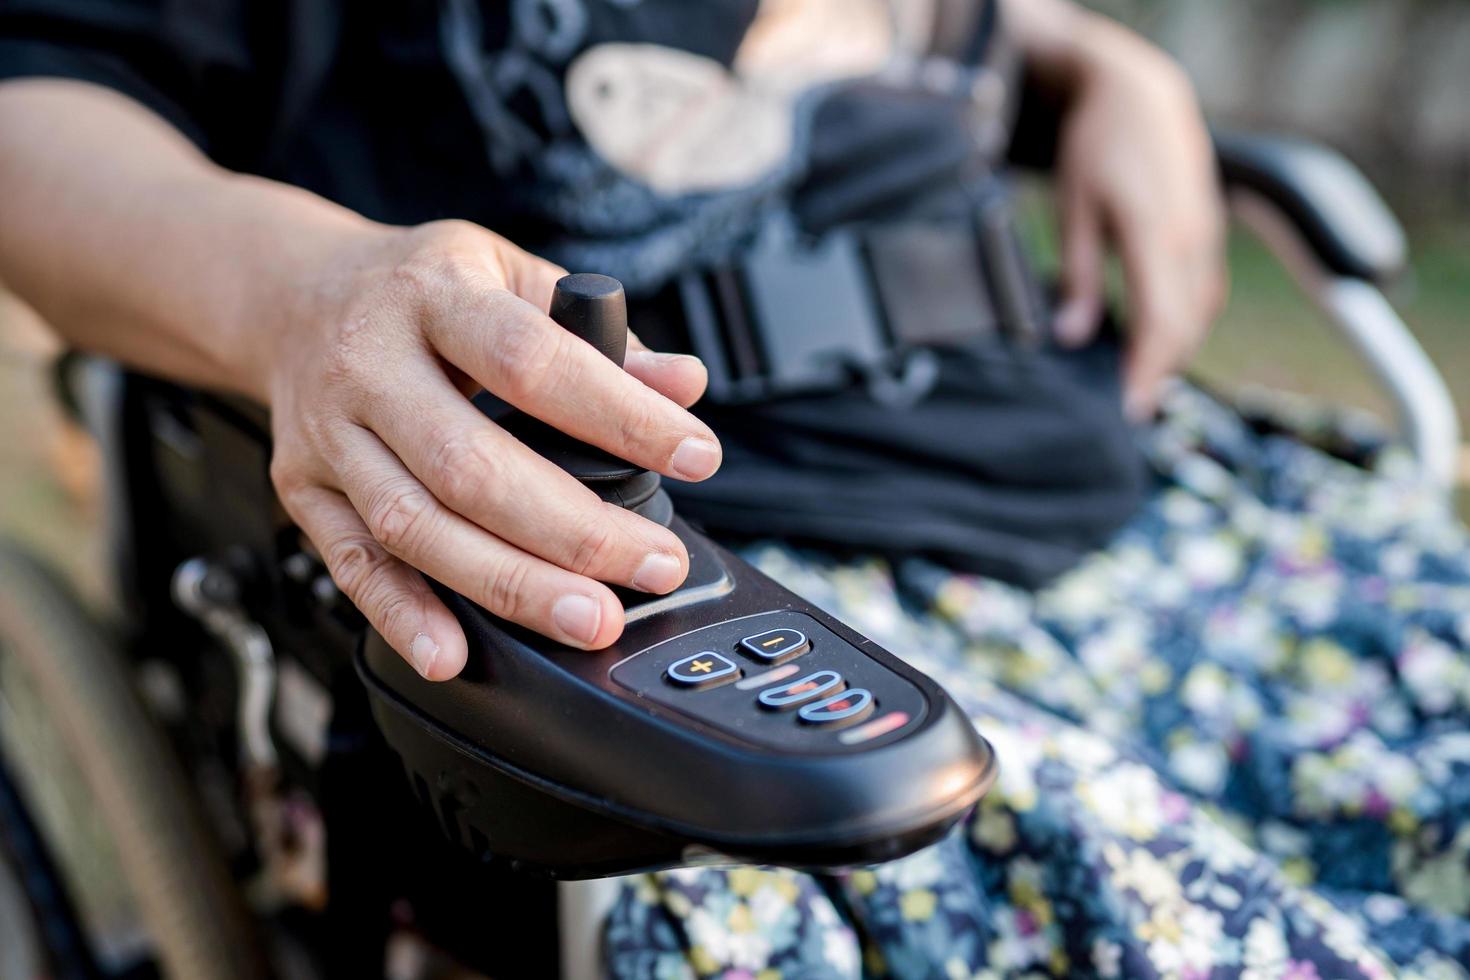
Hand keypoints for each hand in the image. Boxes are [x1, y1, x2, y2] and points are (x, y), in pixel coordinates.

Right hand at [263, 220, 718, 679]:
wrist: (291, 296)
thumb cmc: (420, 290)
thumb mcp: (509, 274)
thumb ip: (599, 331)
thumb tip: (684, 386)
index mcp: (433, 294)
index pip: (530, 361)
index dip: (618, 414)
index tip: (694, 455)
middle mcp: (369, 364)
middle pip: (470, 464)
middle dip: (572, 529)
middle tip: (653, 567)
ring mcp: (329, 433)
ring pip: (414, 525)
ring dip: (506, 584)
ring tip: (587, 617)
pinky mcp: (303, 489)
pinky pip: (350, 564)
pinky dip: (401, 615)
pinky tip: (454, 652)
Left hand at [1047, 19, 1227, 418]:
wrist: (1142, 95)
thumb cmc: (1100, 145)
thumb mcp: (1073, 205)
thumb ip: (1077, 274)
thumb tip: (1070, 334)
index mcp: (1155, 233)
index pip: (1160, 322)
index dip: (1147, 372)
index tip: (1130, 409)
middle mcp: (1192, 239)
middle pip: (1184, 327)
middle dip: (1160, 374)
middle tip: (1129, 413)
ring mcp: (1207, 236)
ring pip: (1198, 313)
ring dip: (1172, 353)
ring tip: (1138, 386)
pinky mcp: (1208, 234)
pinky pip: (1202, 293)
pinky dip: (1183, 324)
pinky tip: (1156, 343)